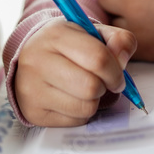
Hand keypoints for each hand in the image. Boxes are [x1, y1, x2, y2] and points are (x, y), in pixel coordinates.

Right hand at [15, 18, 136, 126]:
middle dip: (105, 87)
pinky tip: (73, 98)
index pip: (98, 58)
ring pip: (85, 107)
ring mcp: (32, 88)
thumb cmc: (67, 45)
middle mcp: (38, 61)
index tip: (118, 75)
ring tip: (85, 89)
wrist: (31, 57)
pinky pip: (74, 121)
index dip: (116, 71)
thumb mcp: (92, 32)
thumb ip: (118, 40)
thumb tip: (122, 60)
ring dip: (94, 101)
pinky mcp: (33, 112)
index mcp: (55, 35)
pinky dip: (81, 113)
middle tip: (103, 83)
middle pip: (91, 87)